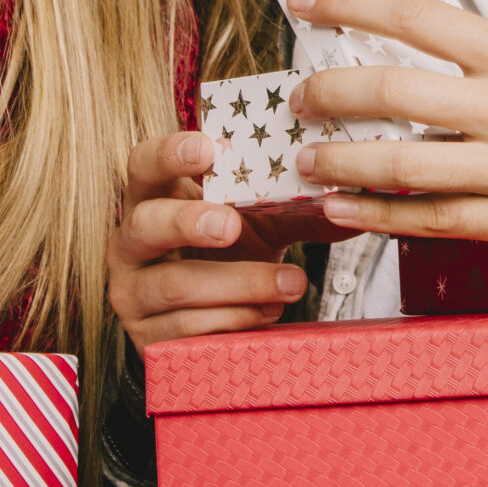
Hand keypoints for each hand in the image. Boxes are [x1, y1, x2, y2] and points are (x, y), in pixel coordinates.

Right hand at [105, 132, 317, 353]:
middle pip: (144, 225)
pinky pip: (187, 330)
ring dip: (238, 284)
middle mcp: (130, 241)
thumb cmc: (230, 249)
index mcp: (152, 196)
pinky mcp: (146, 336)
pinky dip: (235, 319)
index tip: (207, 149)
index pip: (143, 164)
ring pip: (174, 286)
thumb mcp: (262, 220)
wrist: (215, 310)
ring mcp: (132, 292)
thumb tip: (357, 201)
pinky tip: (269, 311)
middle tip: (231, 224)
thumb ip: (299, 206)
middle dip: (188, 223)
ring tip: (290, 282)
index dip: (168, 154)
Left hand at [282, 0, 487, 251]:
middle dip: (328, 94)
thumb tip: (442, 53)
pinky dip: (380, 217)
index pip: (415, 15)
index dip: (349, 2)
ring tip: (307, 161)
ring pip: (401, 166)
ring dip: (340, 163)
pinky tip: (347, 210)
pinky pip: (434, 221)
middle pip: (391, 93)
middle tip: (297, 98)